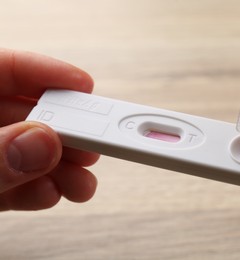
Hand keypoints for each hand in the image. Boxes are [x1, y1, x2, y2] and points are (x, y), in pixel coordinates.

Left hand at [0, 49, 98, 210]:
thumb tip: (43, 142)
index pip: (5, 68)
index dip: (48, 73)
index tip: (85, 85)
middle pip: (26, 113)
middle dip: (66, 132)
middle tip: (94, 144)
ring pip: (26, 151)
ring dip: (59, 168)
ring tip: (82, 182)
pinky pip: (13, 182)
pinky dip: (36, 189)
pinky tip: (52, 193)